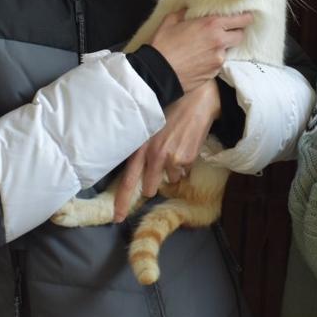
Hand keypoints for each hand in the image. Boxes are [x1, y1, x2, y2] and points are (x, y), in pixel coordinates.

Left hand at [113, 81, 220, 220]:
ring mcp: (171, 159)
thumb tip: (141, 170)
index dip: (122, 201)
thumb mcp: (151, 127)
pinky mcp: (187, 159)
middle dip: (154, 184)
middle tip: (161, 166)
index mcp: (140, 147)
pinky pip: (184, 172)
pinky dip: (185, 164)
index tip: (117, 218)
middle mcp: (154, 155)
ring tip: (177, 148)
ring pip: (170, 180)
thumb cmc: (172, 109)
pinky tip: (187, 146)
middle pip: (150, 187)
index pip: (128, 180)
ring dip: (173, 171)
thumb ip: (144, 148)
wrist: (198, 98)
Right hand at [148, 9, 252, 92]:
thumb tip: (188, 10)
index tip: (246, 16)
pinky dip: (213, 60)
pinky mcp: (214, 73)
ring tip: (207, 47)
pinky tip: (200, 59)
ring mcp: (219, 59)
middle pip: (239, 36)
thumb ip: (184, 13)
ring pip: (228, 50)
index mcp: (212, 25)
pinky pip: (219, 63)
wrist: (158, 73)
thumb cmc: (163, 45)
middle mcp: (220, 41)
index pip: (241, 20)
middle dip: (235, 33)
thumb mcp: (171, 21)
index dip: (245, 18)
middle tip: (226, 31)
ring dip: (222, 47)